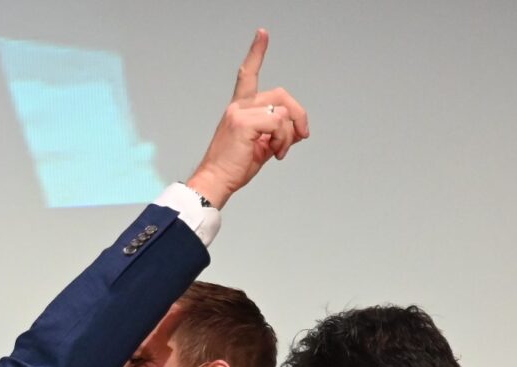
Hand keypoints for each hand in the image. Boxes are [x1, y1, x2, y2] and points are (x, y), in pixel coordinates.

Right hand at [186, 29, 308, 207]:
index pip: (247, 75)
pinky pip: (278, 124)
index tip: (262, 34)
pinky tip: (273, 153)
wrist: (214, 183)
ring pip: (282, 112)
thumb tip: (300, 129)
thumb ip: (278, 132)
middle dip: (298, 114)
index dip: (256, 53)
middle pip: (281, 95)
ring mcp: (240, 113)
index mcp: (239, 110)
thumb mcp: (261, 146)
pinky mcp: (243, 123)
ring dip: (288, 135)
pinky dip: (282, 140)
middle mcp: (238, 106)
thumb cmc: (233, 169)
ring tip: (278, 152)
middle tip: (302, 135)